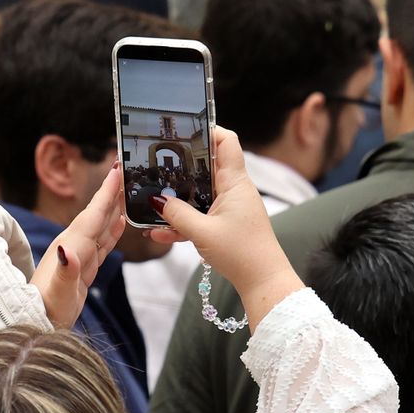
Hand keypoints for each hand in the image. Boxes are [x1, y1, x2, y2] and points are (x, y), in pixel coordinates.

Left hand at [30, 163, 126, 328]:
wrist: (36, 325)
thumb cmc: (47, 311)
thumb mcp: (57, 294)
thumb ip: (65, 272)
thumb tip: (68, 249)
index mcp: (71, 247)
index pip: (93, 214)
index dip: (106, 193)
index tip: (116, 170)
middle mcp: (74, 246)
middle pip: (97, 214)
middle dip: (111, 192)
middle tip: (125, 168)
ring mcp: (79, 256)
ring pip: (101, 225)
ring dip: (113, 206)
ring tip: (126, 188)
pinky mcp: (84, 268)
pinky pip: (102, 242)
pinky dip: (112, 229)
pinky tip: (119, 220)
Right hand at [148, 128, 302, 327]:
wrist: (263, 282)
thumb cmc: (242, 254)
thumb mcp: (203, 233)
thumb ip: (177, 214)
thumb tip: (155, 199)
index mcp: (235, 182)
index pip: (226, 141)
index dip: (207, 130)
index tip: (182, 130)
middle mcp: (233, 190)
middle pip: (206, 166)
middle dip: (180, 167)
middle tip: (155, 164)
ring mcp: (229, 207)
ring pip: (198, 194)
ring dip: (177, 200)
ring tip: (150, 204)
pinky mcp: (225, 224)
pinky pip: (199, 215)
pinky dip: (182, 222)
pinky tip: (158, 234)